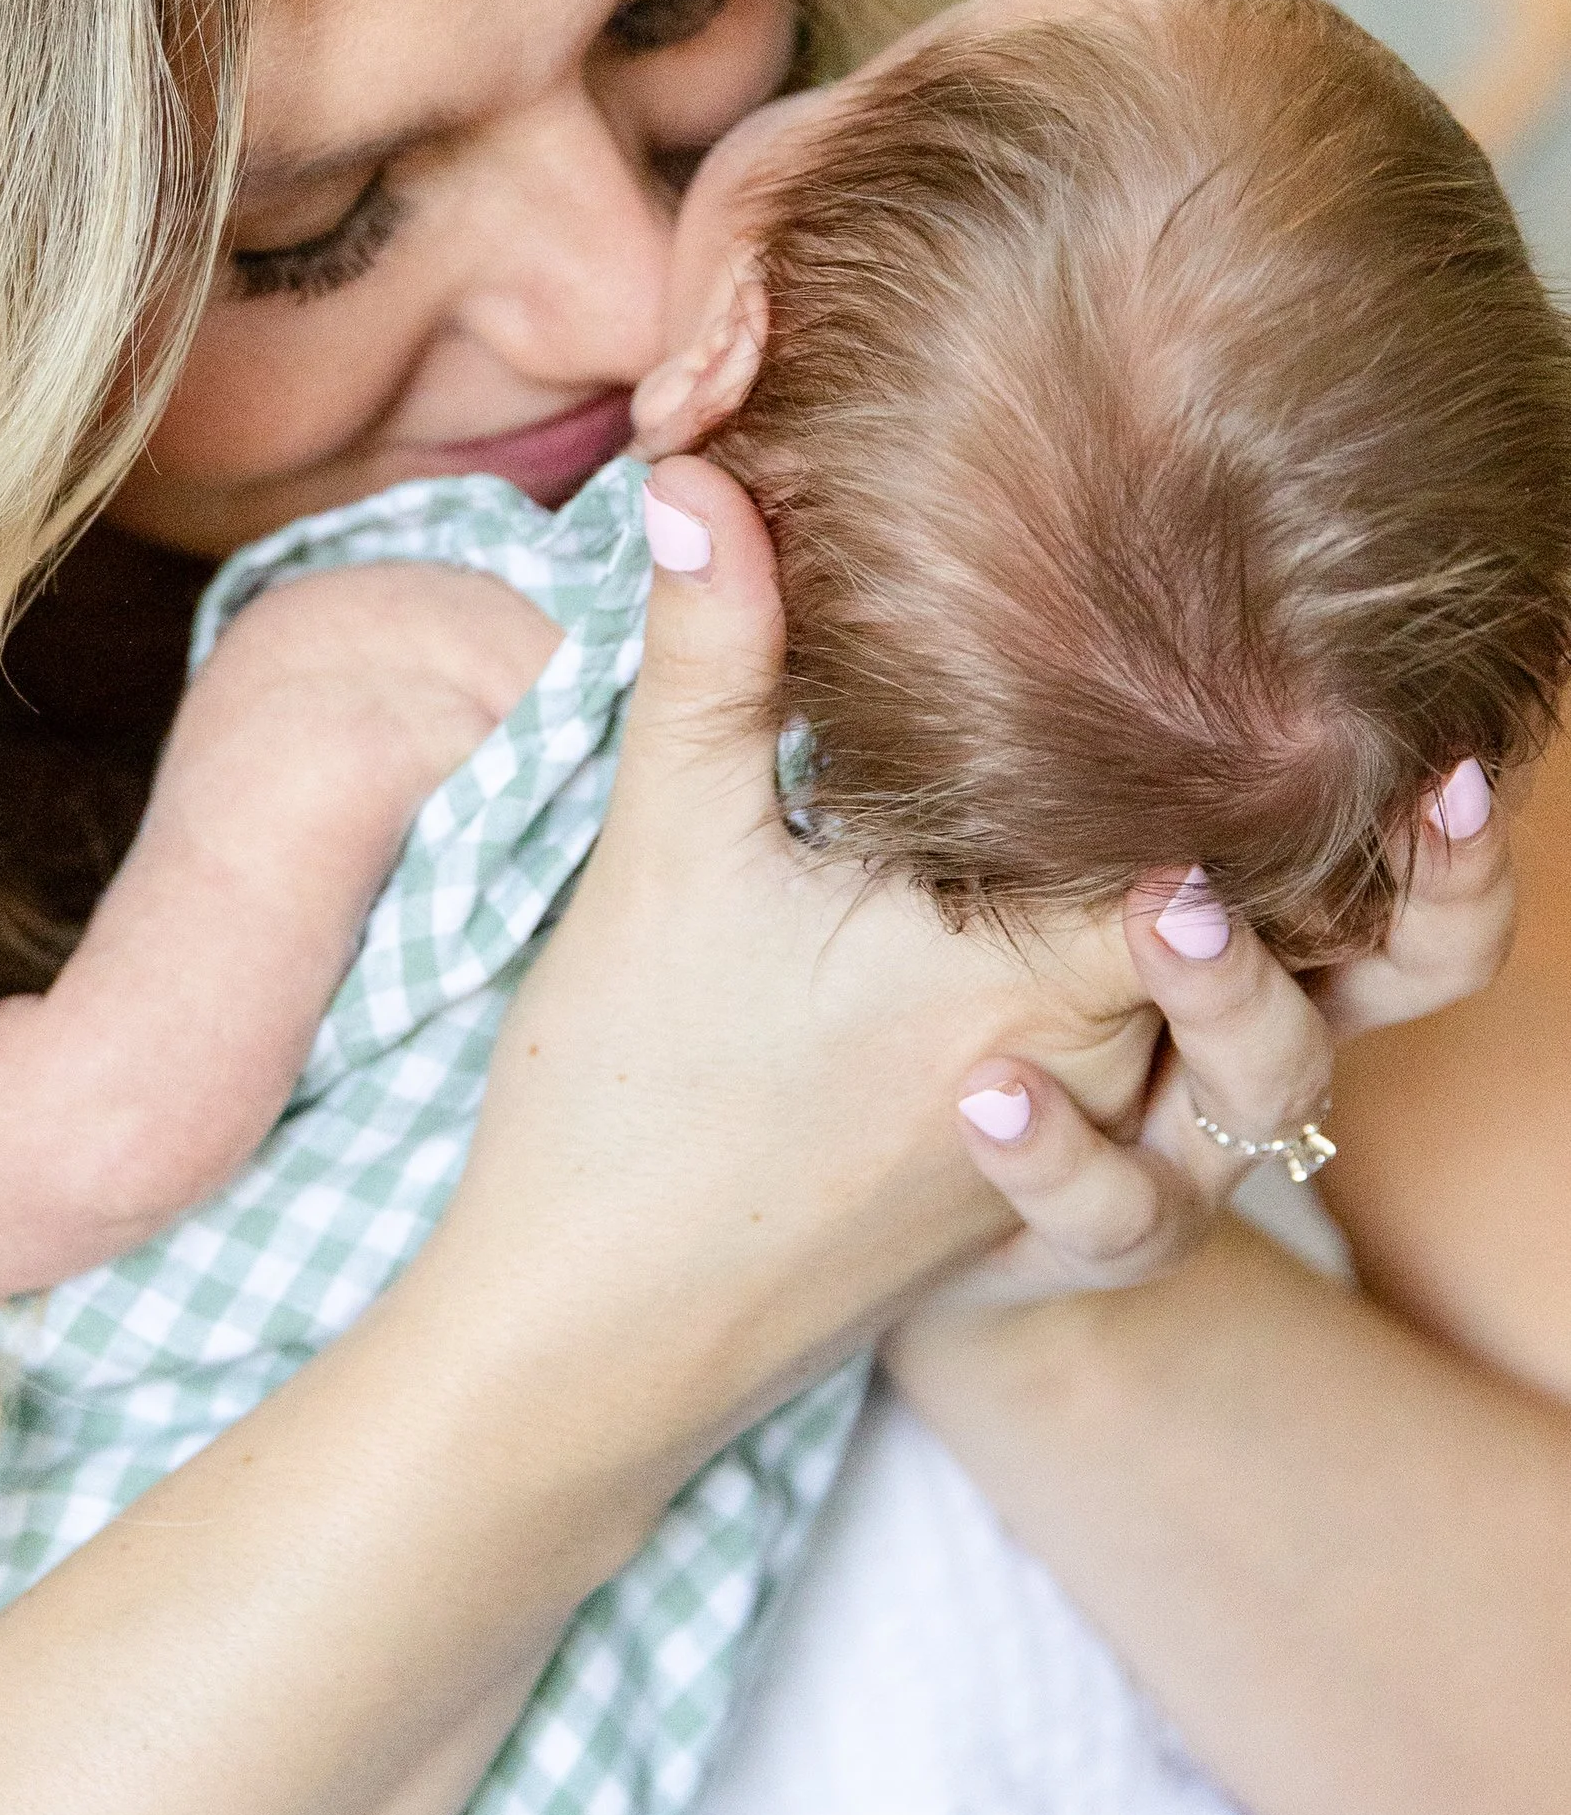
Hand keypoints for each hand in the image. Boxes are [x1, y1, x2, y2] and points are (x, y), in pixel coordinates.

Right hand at [421, 456, 1173, 1489]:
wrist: (578, 1343)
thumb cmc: (623, 1097)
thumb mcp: (665, 849)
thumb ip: (707, 655)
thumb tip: (705, 472)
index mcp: (1030, 979)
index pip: (1210, 840)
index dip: (1235, 738)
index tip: (1227, 642)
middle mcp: (1088, 1074)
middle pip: (1225, 922)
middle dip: (1226, 814)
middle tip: (1235, 685)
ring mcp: (1061, 1157)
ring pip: (1201, 1029)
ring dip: (1201, 932)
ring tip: (1178, 817)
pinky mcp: (1012, 1215)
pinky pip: (1140, 1110)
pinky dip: (1138, 1028)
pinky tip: (1079, 955)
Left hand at [904, 760, 1516, 1326]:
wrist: (906, 1163)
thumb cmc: (976, 954)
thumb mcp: (1007, 830)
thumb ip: (1017, 719)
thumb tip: (863, 551)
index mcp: (1277, 925)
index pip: (1414, 878)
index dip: (1453, 837)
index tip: (1457, 752)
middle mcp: (1269, 1031)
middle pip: (1399, 977)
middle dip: (1403, 893)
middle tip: (1369, 791)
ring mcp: (1202, 1141)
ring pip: (1266, 1086)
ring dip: (1229, 987)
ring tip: (1158, 904)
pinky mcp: (1106, 1228)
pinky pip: (1110, 1208)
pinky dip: (1053, 1152)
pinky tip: (988, 1092)